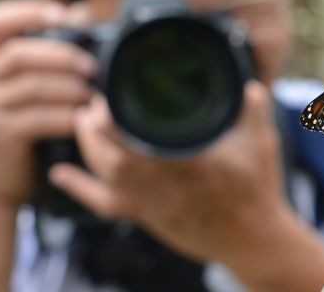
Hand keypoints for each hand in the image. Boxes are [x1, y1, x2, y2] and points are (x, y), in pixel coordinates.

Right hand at [0, 0, 96, 207]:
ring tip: (92, 95)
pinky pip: (34, 119)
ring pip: (30, 86)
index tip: (63, 14)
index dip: (28, 12)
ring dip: (68, 88)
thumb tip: (83, 10)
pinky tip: (82, 119)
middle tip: (92, 67)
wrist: (6, 176)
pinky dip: (64, 116)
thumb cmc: (32, 120)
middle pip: (19, 53)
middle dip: (61, 56)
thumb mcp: (38, 82)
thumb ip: (56, 49)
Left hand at [49, 82, 291, 259]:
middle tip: (90, 103)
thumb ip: (255, 110)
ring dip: (87, 147)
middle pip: (115, 157)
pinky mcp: (148, 217)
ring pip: (107, 176)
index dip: (116, 118)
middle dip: (95, 128)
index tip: (106, 94)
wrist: (252, 241)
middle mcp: (169, 185)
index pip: (144, 139)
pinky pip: (106, 205)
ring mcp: (155, 204)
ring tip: (82, 122)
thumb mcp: (263, 145)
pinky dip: (80, 189)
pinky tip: (60, 175)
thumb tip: (249, 83)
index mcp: (195, 162)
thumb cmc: (258, 192)